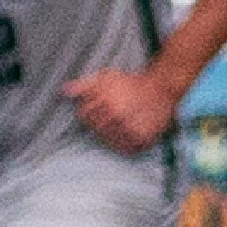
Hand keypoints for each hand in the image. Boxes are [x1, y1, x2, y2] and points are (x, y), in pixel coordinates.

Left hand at [58, 66, 175, 154]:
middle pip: (95, 130)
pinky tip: (126, 137)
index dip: (88, 111)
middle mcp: (117, 116)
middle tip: (111, 117)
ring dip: (111, 136)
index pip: (83, 115)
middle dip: (100, 124)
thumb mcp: (107, 77)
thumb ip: (84, 85)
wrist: (162, 87)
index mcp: (105, 102)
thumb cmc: (131, 82)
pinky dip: (125, 146)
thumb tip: (64, 91)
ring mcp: (130, 128)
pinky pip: (127, 149)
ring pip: (110, 141)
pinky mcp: (144, 137)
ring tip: (120, 125)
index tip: (98, 108)